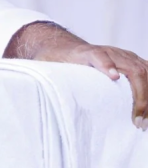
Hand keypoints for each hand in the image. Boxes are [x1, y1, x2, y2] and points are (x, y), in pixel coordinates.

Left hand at [5, 22, 147, 129]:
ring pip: (143, 71)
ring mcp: (122, 55)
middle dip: (139, 95)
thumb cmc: (55, 60)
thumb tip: (32, 90)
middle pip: (131, 68)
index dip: (106, 64)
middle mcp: (108, 52)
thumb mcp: (45, 68)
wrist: (62, 47)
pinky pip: (147, 72)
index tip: (113, 77)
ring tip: (144, 121)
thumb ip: (43, 76)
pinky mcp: (131, 61)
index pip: (97, 55)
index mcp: (84, 53)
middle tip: (136, 120)